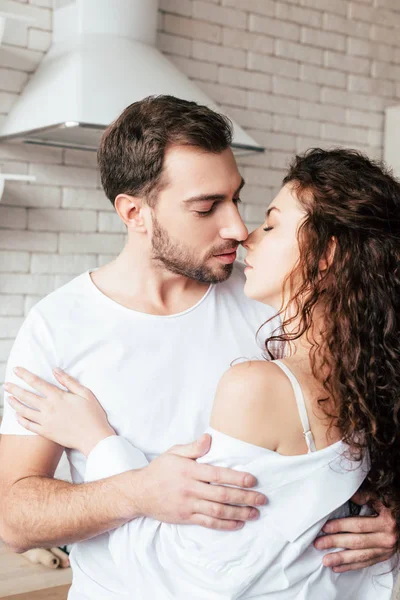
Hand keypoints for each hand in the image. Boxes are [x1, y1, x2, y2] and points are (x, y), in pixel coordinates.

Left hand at [5, 367, 114, 455]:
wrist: (94, 437)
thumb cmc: (93, 414)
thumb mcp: (85, 393)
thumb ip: (69, 381)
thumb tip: (55, 370)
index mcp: (58, 396)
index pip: (37, 382)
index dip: (25, 375)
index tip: (16, 370)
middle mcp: (49, 408)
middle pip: (26, 396)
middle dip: (14, 389)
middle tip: (5, 384)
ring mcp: (46, 421)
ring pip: (24, 411)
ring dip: (14, 403)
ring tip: (8, 398)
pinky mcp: (46, 432)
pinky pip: (28, 425)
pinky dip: (20, 420)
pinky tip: (17, 416)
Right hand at [136, 434, 266, 530]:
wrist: (139, 493)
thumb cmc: (159, 470)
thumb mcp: (174, 453)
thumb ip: (193, 447)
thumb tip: (209, 439)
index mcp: (189, 471)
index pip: (217, 475)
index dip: (237, 478)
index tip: (252, 480)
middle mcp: (190, 489)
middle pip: (222, 495)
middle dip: (245, 497)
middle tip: (262, 499)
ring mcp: (188, 505)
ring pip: (218, 512)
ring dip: (239, 513)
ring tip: (255, 513)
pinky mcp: (186, 517)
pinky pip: (208, 523)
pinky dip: (225, 524)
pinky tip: (238, 523)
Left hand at [314, 490, 396, 571]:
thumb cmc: (390, 507)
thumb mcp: (381, 498)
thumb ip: (366, 496)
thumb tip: (351, 494)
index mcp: (385, 522)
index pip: (358, 525)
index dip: (341, 526)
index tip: (325, 527)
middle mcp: (386, 538)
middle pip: (357, 542)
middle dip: (336, 543)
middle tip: (319, 544)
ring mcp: (385, 550)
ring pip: (360, 556)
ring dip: (341, 559)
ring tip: (325, 561)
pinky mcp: (383, 557)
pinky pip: (366, 563)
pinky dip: (351, 566)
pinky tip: (337, 568)